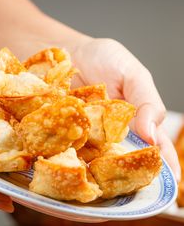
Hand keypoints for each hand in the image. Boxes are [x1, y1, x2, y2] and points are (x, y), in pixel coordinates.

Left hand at [72, 38, 180, 180]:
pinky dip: (75, 155)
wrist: (70, 53)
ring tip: (106, 184)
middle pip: (128, 157)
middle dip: (133, 173)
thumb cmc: (104, 59)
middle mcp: (114, 131)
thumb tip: (152, 133)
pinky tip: (75, 166)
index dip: (164, 161)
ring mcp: (90, 133)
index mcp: (136, 118)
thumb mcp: (132, 74)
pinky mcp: (70, 130)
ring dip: (103, 171)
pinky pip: (74, 145)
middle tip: (134, 187)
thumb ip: (147, 100)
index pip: (154, 143)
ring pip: (100, 157)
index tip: (171, 180)